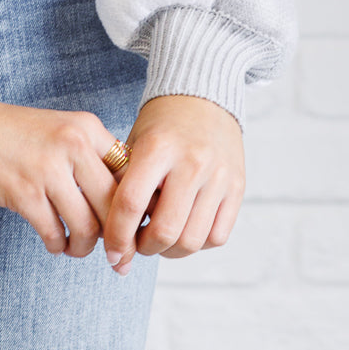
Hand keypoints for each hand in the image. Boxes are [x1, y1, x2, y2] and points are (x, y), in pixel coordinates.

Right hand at [0, 90, 123, 257]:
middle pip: (116, 205)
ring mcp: (48, 168)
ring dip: (86, 247)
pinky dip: (59, 246)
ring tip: (76, 247)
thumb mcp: (58, 129)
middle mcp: (73, 143)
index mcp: (86, 126)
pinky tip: (54, 243)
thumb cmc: (9, 132)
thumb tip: (122, 201)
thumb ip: (89, 156)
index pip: (130, 174)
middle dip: (119, 239)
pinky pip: (56, 234)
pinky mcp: (23, 192)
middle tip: (115, 256)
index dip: (135, 207)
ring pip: (90, 226)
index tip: (131, 228)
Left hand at [102, 94, 244, 275]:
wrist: (202, 95)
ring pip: (192, 240)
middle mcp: (191, 161)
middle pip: (164, 230)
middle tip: (136, 246)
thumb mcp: (134, 143)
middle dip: (144, 249)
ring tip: (158, 240)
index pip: (131, 203)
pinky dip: (197, 243)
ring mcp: (218, 176)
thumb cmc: (160, 125)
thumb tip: (115, 242)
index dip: (117, 236)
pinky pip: (217, 236)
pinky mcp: (237, 187)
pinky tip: (183, 229)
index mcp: (157, 147)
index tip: (110, 253)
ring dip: (170, 251)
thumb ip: (125, 186)